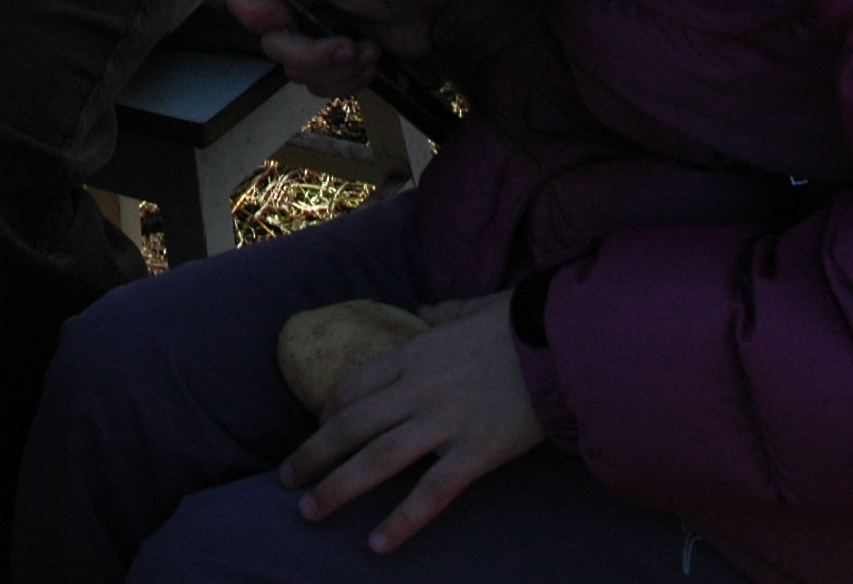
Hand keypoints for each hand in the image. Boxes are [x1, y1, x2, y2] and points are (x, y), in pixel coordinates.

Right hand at [226, 0, 426, 94]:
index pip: (243, 0)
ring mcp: (316, 40)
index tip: (287, 17)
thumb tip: (248, 0)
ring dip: (339, 69)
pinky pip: (325, 87)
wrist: (433, 8)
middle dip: (315, 55)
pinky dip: (351, 79)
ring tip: (369, 50)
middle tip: (350, 45)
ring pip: (301, 75)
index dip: (257, 17)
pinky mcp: (338, 65)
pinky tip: (373, 60)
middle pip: (276, 50)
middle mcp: (296, 12)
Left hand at [281, 292, 544, 550]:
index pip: (351, 388)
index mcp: (412, 355)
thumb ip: (441, 314)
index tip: (318, 433)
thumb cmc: (518, 324)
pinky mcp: (476, 452)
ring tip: (310, 513)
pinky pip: (431, 492)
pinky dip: (401, 520)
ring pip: (376, 459)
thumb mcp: (469, 309)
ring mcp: (445, 422)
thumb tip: (425, 313)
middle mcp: (418, 389)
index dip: (327, 414)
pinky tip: (377, 544)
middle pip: (350, 426)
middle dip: (313, 455)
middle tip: (288, 480)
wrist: (564, 343)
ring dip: (337, 488)